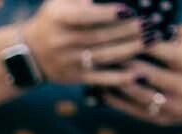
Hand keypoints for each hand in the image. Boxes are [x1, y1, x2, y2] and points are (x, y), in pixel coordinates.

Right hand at [23, 0, 145, 86]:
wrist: (31, 52)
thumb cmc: (54, 19)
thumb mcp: (62, 1)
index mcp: (58, 18)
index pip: (85, 16)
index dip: (107, 14)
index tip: (129, 10)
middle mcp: (61, 41)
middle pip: (99, 36)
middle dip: (128, 30)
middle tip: (150, 24)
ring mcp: (68, 61)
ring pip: (103, 56)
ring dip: (130, 49)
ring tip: (151, 40)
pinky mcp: (74, 77)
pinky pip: (99, 78)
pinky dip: (119, 78)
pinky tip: (138, 73)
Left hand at [105, 37, 181, 126]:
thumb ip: (173, 41)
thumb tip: (144, 35)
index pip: (164, 53)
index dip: (143, 46)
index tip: (127, 41)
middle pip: (148, 75)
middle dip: (127, 64)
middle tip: (109, 57)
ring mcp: (173, 106)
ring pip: (139, 95)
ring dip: (119, 84)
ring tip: (104, 75)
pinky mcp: (162, 120)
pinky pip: (135, 111)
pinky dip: (118, 102)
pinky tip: (106, 93)